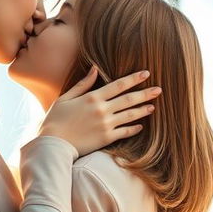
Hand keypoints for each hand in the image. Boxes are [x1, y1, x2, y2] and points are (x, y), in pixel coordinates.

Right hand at [39, 67, 160, 157]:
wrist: (53, 143)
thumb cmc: (55, 119)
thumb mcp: (66, 97)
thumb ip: (83, 84)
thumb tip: (95, 68)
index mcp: (92, 97)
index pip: (118, 85)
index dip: (134, 78)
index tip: (146, 73)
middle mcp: (102, 110)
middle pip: (129, 99)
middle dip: (145, 93)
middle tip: (159, 89)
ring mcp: (106, 125)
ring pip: (130, 115)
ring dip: (143, 110)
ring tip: (153, 106)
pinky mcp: (106, 138)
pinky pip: (125, 132)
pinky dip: (134, 128)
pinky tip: (141, 125)